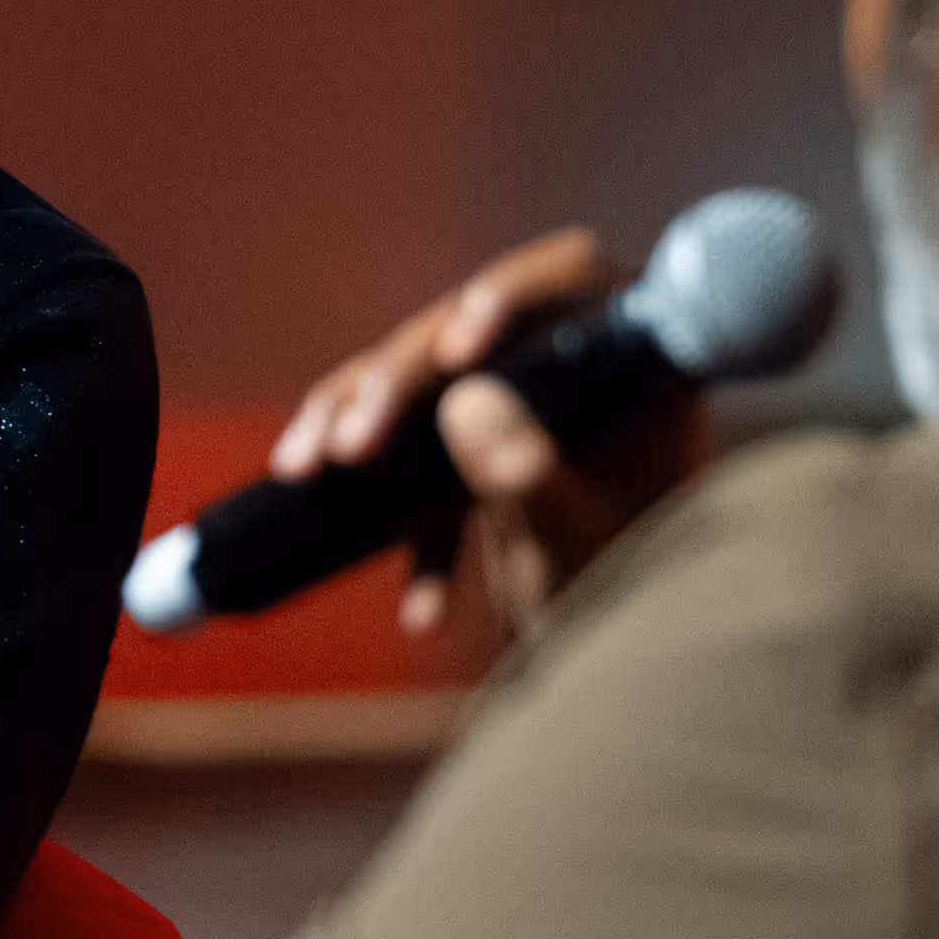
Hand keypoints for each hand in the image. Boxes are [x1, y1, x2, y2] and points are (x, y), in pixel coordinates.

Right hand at [269, 227, 710, 633]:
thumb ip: (531, 476)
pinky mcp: (470, 445)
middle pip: (465, 332)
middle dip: (394, 385)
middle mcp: (569, 360)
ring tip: (302, 473)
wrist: (632, 653)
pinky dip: (382, 513)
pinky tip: (419, 610)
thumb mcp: (583, 542)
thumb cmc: (636, 592)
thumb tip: (467, 403)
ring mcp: (513, 398)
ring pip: (417, 384)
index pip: (567, 285)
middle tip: (347, 447)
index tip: (456, 354)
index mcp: (630, 358)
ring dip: (353, 422)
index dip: (505, 301)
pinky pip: (406, 452)